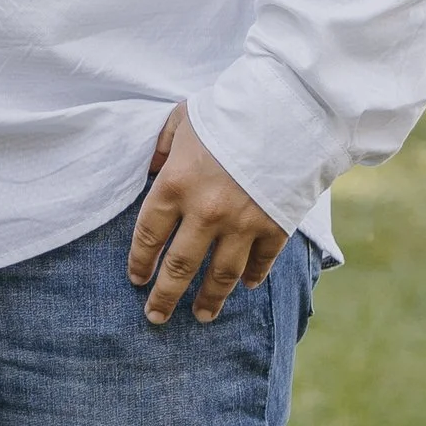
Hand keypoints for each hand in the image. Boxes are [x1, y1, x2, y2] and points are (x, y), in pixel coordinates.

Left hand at [127, 105, 288, 326]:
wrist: (289, 108)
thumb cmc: (230, 109)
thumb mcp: (183, 117)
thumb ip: (162, 145)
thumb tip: (153, 167)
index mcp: (175, 185)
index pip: (148, 236)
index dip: (140, 263)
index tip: (136, 279)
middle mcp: (205, 212)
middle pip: (179, 267)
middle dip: (164, 297)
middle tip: (155, 316)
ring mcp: (242, 224)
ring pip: (220, 275)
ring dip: (208, 300)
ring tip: (200, 317)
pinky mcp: (274, 226)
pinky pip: (260, 262)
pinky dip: (251, 276)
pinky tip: (244, 286)